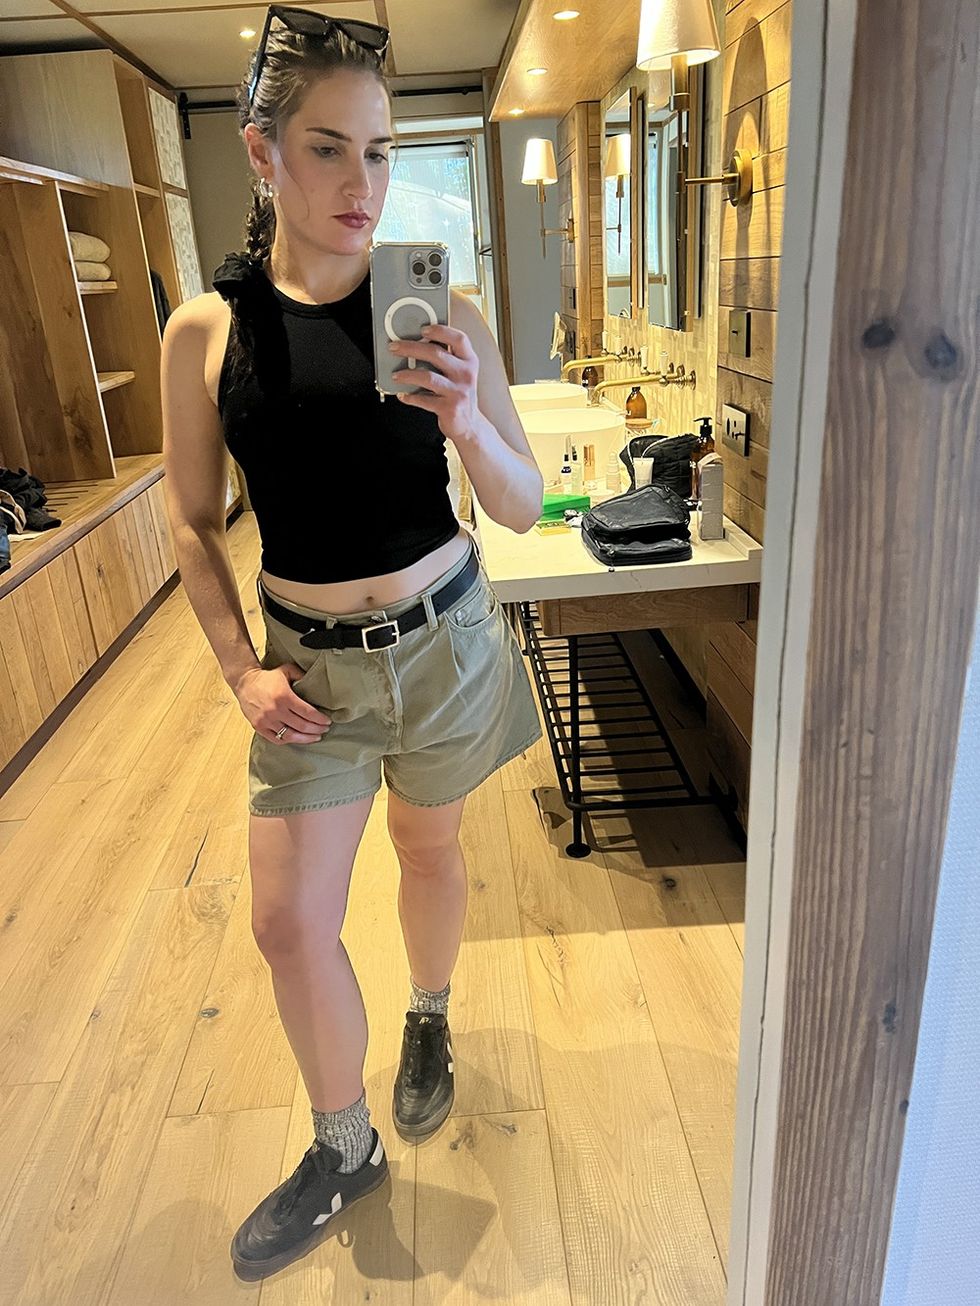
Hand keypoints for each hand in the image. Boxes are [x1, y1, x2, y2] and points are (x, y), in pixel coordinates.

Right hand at [234, 665, 331, 744]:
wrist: (245, 683)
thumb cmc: (267, 678)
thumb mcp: (286, 670)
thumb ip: (302, 675)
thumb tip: (317, 684)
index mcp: (284, 697)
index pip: (308, 713)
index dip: (320, 719)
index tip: (327, 721)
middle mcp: (275, 710)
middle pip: (302, 726)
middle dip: (317, 729)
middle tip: (324, 729)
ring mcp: (266, 721)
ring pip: (291, 736)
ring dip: (306, 738)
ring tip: (315, 737)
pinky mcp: (259, 727)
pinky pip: (277, 740)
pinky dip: (290, 740)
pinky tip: (299, 738)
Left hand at [389, 323, 479, 443]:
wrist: (470, 425)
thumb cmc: (460, 395)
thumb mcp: (461, 373)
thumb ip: (447, 358)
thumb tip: (417, 344)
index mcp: (470, 361)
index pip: (459, 339)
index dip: (440, 331)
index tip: (423, 329)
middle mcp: (466, 375)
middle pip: (436, 354)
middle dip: (410, 348)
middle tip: (395, 347)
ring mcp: (458, 392)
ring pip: (427, 377)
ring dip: (407, 374)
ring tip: (396, 375)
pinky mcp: (449, 408)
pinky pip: (424, 400)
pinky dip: (410, 397)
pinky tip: (403, 394)